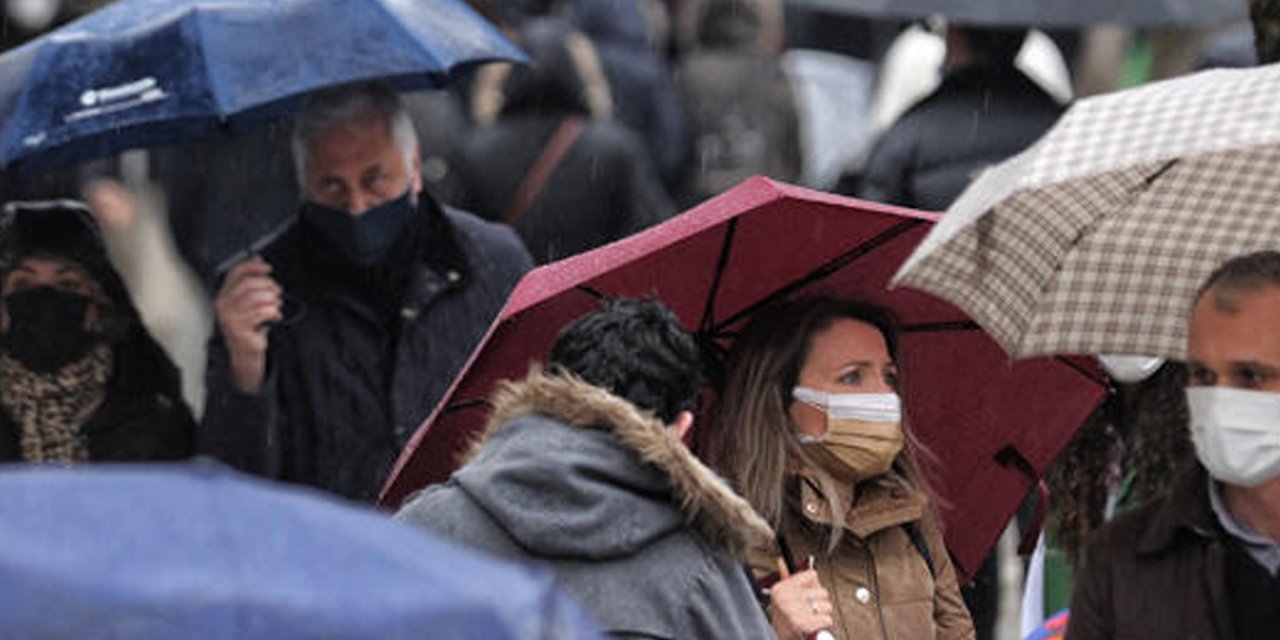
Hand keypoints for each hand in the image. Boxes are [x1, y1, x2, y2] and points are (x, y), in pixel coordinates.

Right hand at [215, 257, 282, 393]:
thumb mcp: (249, 300)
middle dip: (268, 285)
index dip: (253, 266)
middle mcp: (223, 304)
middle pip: (248, 284)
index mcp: (224, 294)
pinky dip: (273, 312)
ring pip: (257, 298)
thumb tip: (257, 257)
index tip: (268, 268)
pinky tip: (276, 316)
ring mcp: (230, 317)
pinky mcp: (239, 329)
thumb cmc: (249, 324)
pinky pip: (261, 313)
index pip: (235, 272)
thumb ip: (252, 279)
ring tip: (277, 305)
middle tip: (278, 291)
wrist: (246, 350)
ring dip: (273, 300)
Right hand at [769, 558, 833, 639]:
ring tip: (812, 619)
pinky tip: (814, 626)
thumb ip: (785, 578)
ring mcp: (793, 611)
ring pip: (827, 606)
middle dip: (820, 602)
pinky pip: (827, 619)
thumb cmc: (783, 619)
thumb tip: (782, 561)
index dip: (813, 586)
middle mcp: (786, 598)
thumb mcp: (781, 597)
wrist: (775, 638)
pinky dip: (824, 625)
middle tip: (810, 610)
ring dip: (823, 615)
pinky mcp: (803, 624)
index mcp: (781, 588)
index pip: (812, 575)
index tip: (807, 595)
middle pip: (823, 591)